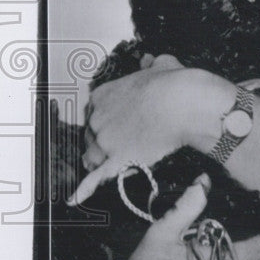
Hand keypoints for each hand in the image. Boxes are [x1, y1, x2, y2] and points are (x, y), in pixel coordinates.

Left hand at [71, 54, 233, 203]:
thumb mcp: (160, 65)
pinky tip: (75, 198)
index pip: (93, 112)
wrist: (184, 103)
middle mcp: (98, 118)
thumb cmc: (174, 84)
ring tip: (107, 164)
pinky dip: (85, 188)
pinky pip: (97, 177)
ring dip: (99, 160)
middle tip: (120, 142)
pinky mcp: (118, 159)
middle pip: (91, 135)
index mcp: (103, 95)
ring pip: (94, 155)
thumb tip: (152, 61)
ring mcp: (106, 140)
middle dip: (103, 140)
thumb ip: (152, 65)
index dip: (105, 120)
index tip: (114, 123)